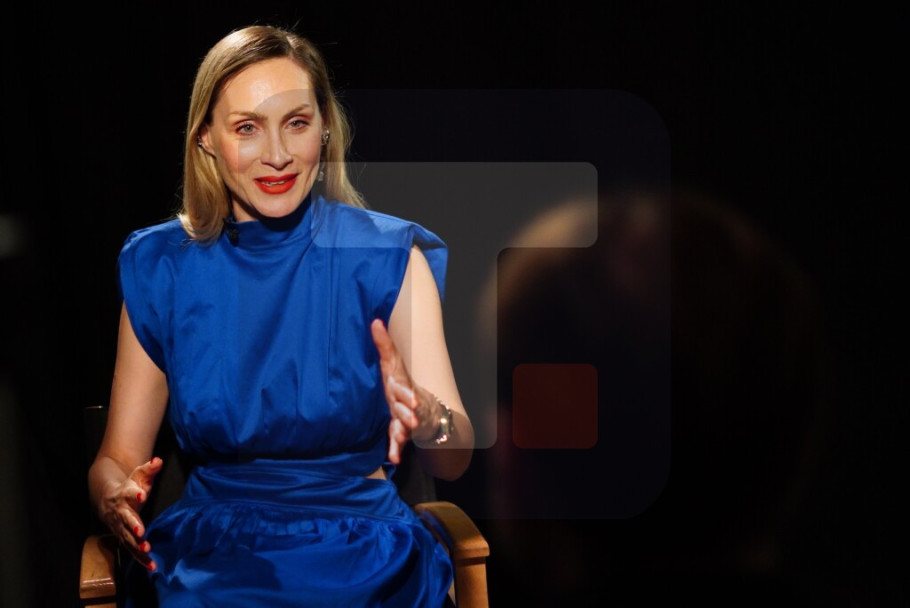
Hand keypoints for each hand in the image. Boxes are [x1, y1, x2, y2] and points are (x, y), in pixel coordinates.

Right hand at [98, 456, 162, 570]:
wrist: (107, 499)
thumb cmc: (129, 486)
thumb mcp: (138, 475)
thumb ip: (149, 469)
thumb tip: (158, 460)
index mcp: (124, 495)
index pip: (129, 493)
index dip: (135, 493)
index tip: (141, 494)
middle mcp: (120, 512)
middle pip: (126, 519)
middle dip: (133, 525)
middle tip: (141, 531)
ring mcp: (120, 527)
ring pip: (127, 537)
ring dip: (136, 545)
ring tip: (147, 551)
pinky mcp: (124, 538)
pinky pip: (131, 550)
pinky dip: (140, 559)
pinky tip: (152, 567)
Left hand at [371, 319, 441, 462]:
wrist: (424, 409)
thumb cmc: (401, 382)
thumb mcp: (392, 363)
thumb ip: (383, 344)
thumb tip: (374, 321)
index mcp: (402, 385)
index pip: (405, 387)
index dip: (407, 392)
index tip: (411, 398)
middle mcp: (406, 402)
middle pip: (408, 408)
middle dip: (410, 412)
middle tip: (411, 415)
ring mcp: (405, 419)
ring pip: (404, 426)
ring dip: (403, 432)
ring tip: (401, 437)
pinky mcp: (401, 432)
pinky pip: (398, 442)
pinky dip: (396, 451)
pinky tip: (394, 459)